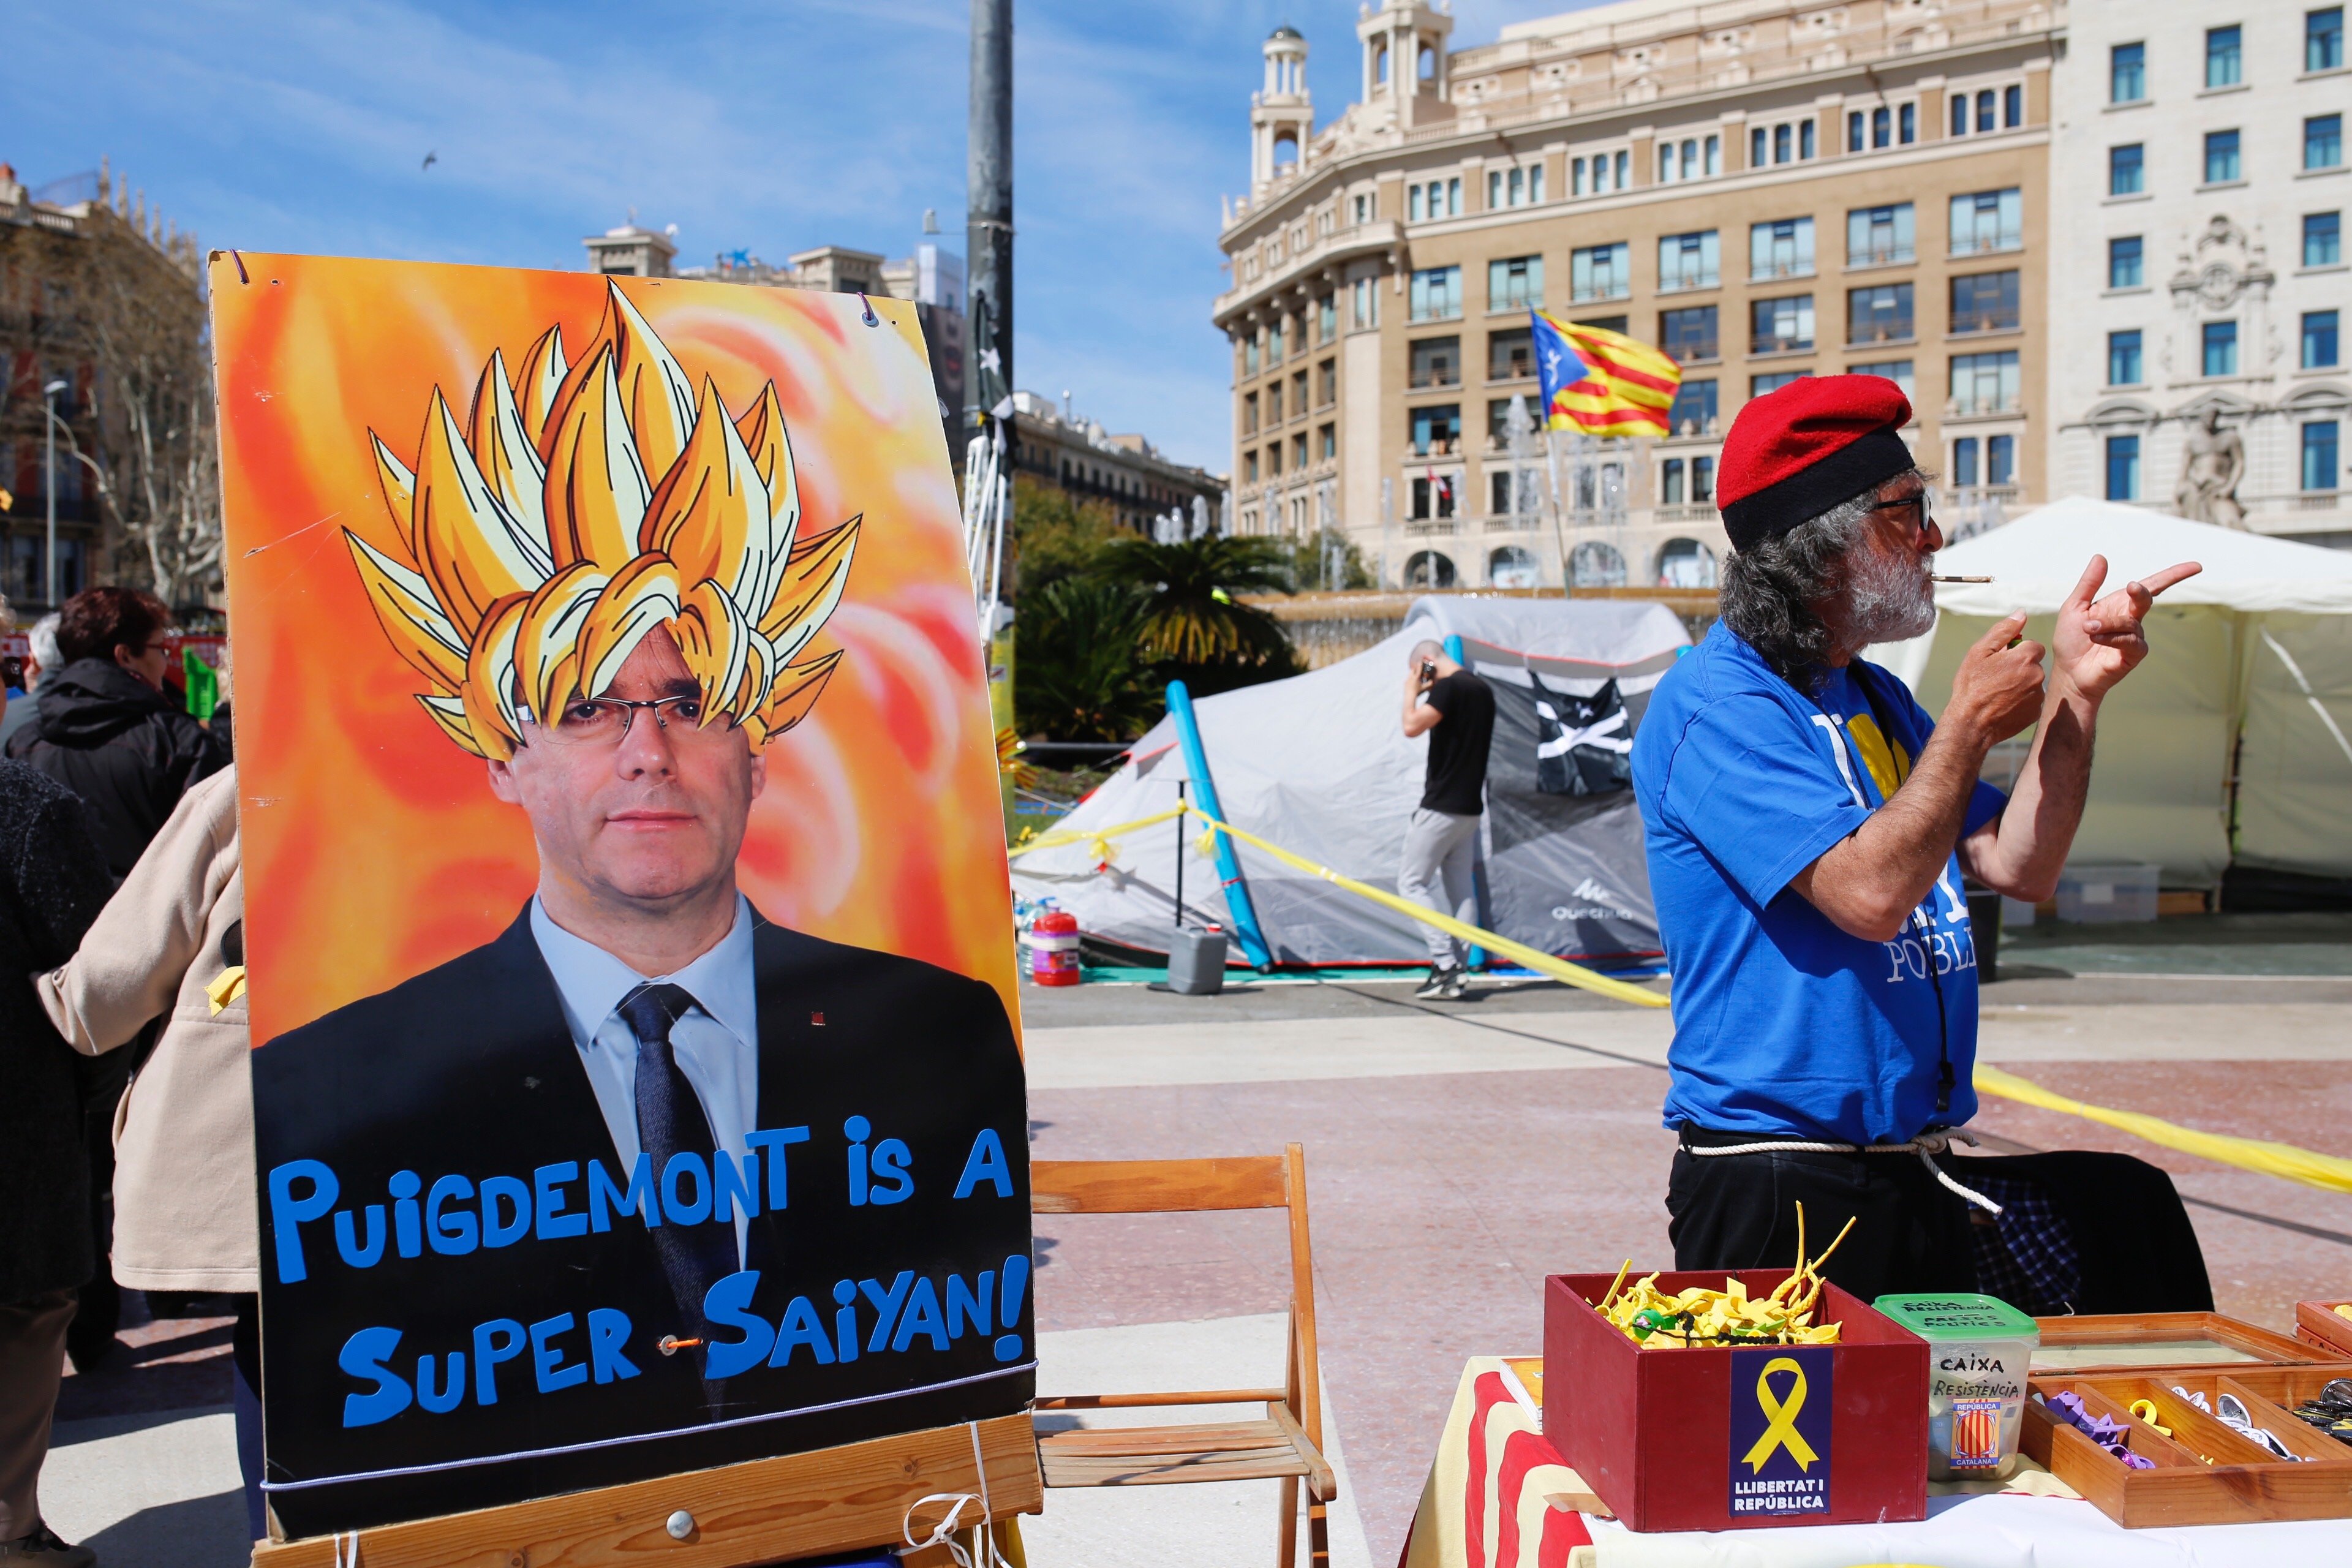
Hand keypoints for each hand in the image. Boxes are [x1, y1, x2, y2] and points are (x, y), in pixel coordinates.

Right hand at [1945, 613, 2046, 748]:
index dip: (2016, 653)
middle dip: (2020, 668)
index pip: (2033, 646)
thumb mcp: (1980, 652)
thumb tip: (2021, 614)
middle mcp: (2037, 674)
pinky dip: (2022, 701)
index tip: (2001, 662)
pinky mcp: (2036, 711)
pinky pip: (2032, 700)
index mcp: (2025, 657)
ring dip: (2021, 684)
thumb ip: (2003, 630)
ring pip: (2033, 682)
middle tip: (1997, 678)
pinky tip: (2004, 704)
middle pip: (2034, 664)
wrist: (1971, 723)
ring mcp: (2038, 695)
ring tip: (1999, 693)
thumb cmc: (1971, 686)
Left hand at [2052, 556, 2201, 699]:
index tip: (2197, 567)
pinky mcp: (2134, 654)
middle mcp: (2131, 618)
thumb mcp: (2075, 607)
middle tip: (2130, 587)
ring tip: (2087, 628)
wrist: (2069, 672)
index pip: (2151, 585)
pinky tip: (2096, 638)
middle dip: (2141, 592)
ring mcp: (2135, 636)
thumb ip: (2089, 583)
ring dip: (2107, 624)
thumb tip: (2100, 557)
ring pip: (2131, 622)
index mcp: (2120, 604)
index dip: (2174, 575)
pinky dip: (2112, 637)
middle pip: (2147, 599)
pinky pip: (2130, 641)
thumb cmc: (2071, 640)